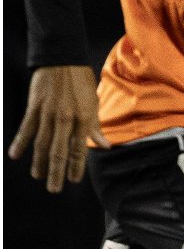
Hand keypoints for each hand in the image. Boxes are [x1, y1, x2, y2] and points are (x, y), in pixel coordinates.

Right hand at [8, 65, 110, 192]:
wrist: (63, 59)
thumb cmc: (81, 81)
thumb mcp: (93, 102)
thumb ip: (95, 126)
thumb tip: (104, 146)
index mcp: (83, 117)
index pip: (79, 148)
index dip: (76, 165)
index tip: (74, 180)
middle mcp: (66, 118)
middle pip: (59, 150)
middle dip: (56, 171)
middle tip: (54, 189)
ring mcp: (48, 113)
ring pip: (42, 143)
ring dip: (39, 162)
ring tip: (38, 176)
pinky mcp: (35, 107)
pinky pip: (26, 128)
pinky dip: (20, 142)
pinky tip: (14, 155)